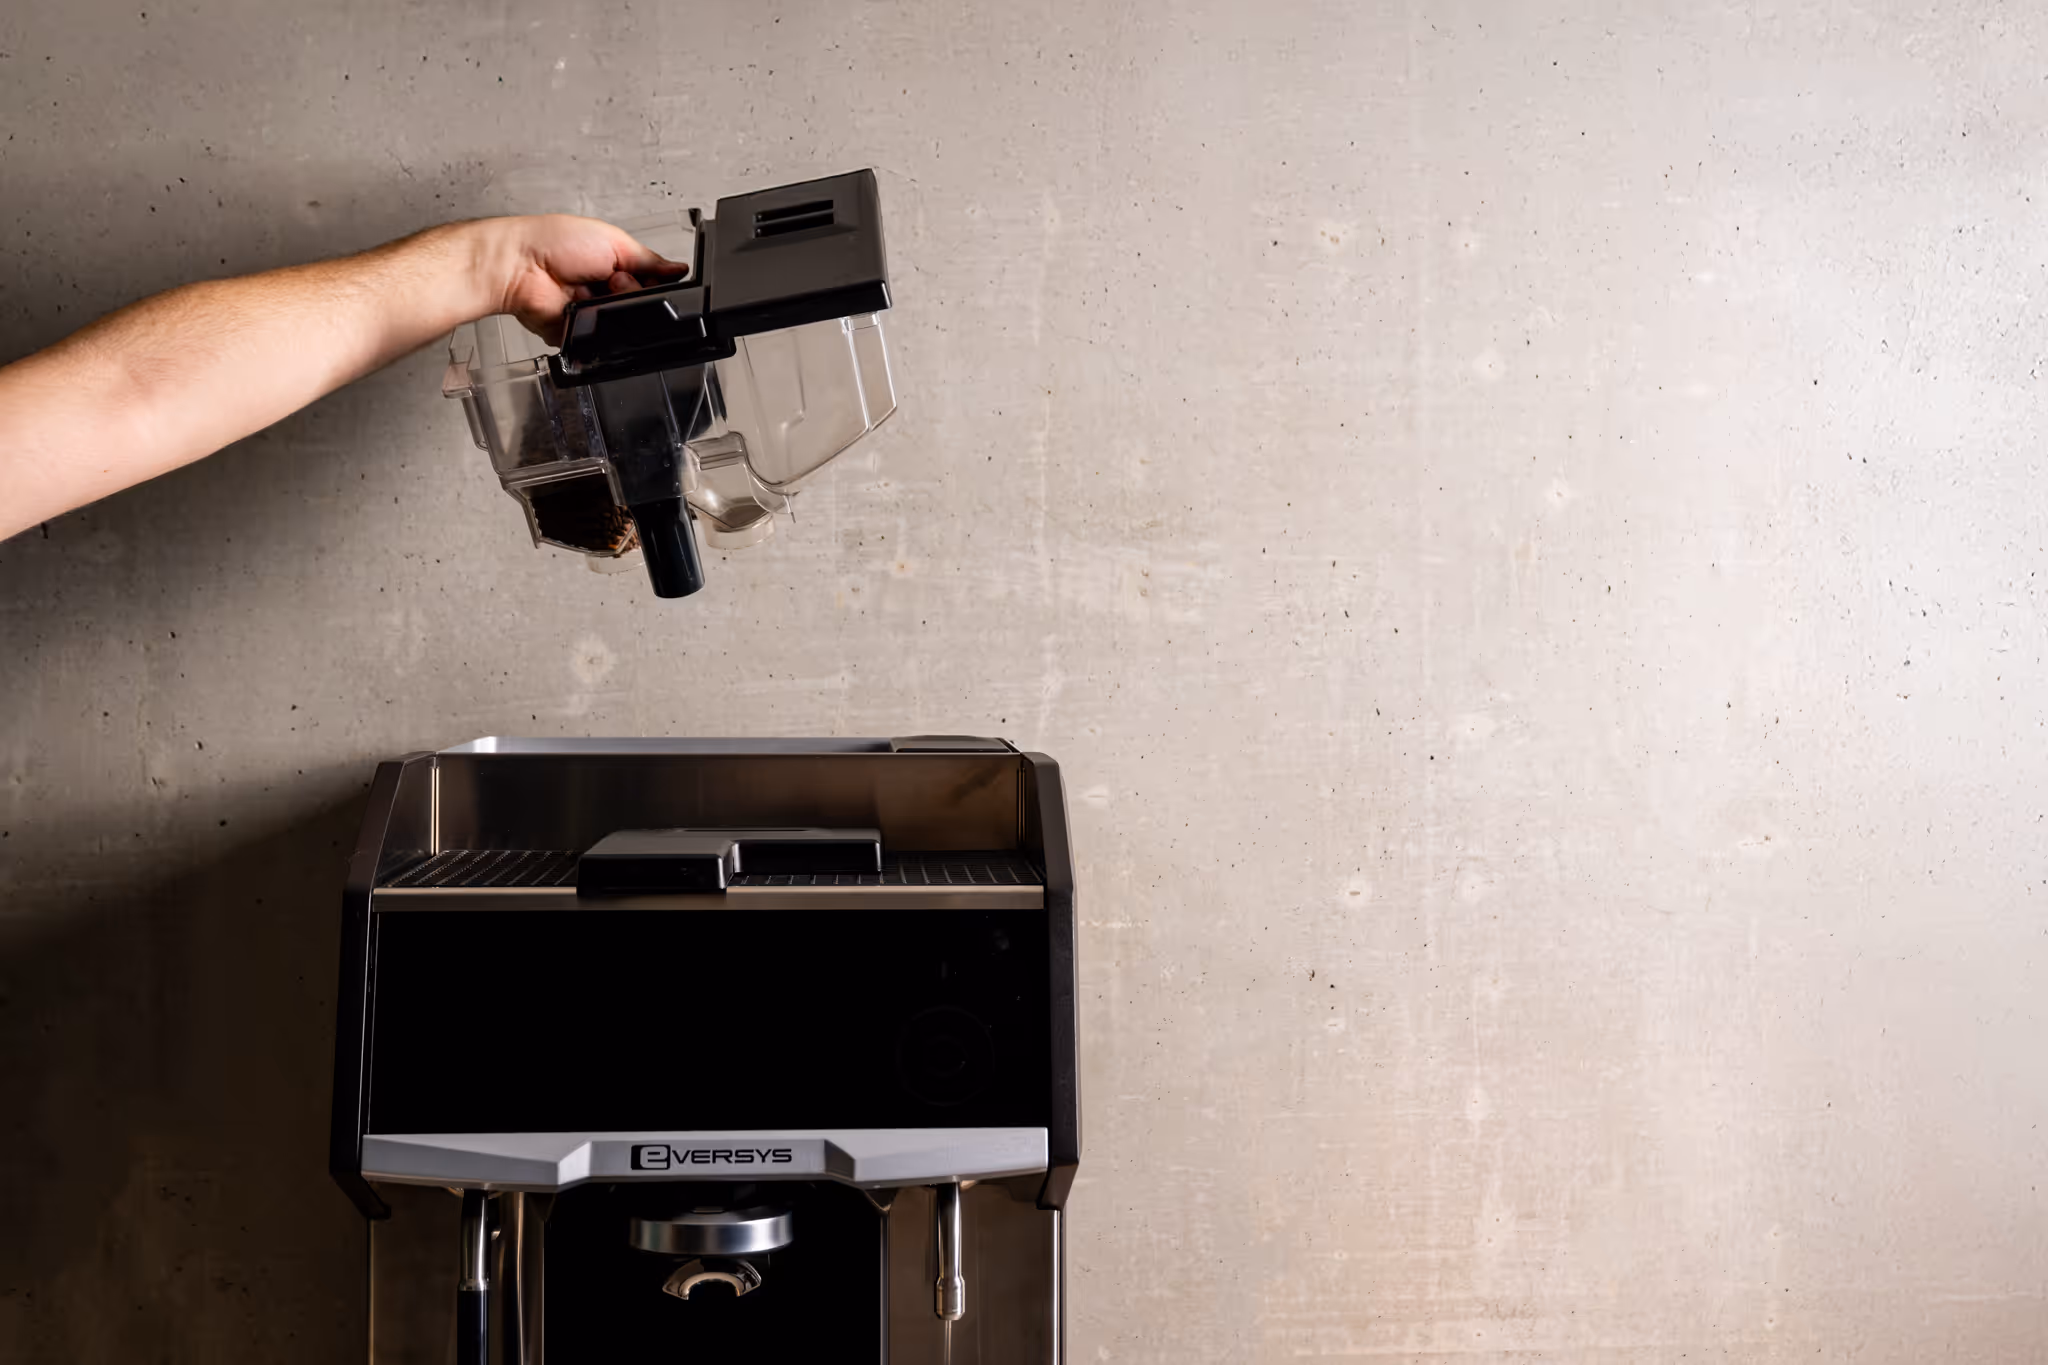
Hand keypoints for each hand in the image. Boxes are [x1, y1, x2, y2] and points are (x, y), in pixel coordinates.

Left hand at [463, 214, 688, 344]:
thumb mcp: (614, 241)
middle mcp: (604, 292)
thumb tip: (678, 269)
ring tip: (595, 291)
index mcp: (614, 267)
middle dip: (632, 293)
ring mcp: (592, 315)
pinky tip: (585, 309)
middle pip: (641, 307)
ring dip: (615, 309)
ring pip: (624, 326)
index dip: (652, 282)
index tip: (640, 274)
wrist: (521, 265)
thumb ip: (649, 260)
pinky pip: (600, 342)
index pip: (651, 284)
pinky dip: (597, 328)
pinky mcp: (578, 336)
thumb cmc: (555, 242)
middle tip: (613, 279)